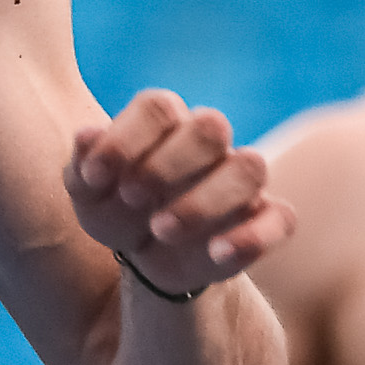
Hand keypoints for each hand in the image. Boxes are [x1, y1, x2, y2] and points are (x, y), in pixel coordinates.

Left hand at [67, 92, 292, 297]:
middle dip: (167, 165)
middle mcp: (209, 142)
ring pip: (249, 168)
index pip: (158, 107)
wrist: (148, 257)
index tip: (96, 177)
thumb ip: (84, 169)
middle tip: (132, 198)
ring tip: (162, 230)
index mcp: (165, 122)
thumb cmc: (117, 209)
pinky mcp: (266, 219)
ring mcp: (240, 179)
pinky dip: (253, 237)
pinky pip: (280, 219)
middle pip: (210, 127)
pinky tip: (216, 254)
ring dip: (204, 201)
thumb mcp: (90, 196)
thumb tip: (86, 136)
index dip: (126, 139)